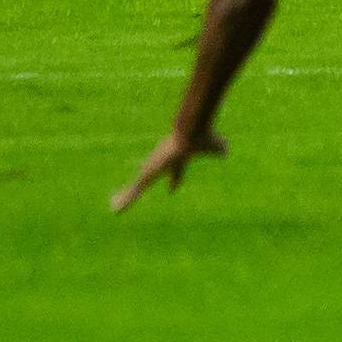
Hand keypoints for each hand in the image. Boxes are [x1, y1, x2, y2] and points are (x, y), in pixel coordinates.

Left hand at [111, 129, 227, 212]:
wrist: (191, 132)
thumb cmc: (203, 138)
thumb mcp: (217, 147)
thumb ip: (220, 149)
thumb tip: (227, 151)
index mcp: (178, 160)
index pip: (175, 171)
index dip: (174, 179)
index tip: (171, 190)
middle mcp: (162, 164)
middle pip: (151, 177)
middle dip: (144, 186)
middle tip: (134, 195)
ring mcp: (153, 169)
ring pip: (138, 186)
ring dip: (126, 198)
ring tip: (115, 208)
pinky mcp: (149, 173)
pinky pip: (134, 190)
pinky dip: (125, 200)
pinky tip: (115, 209)